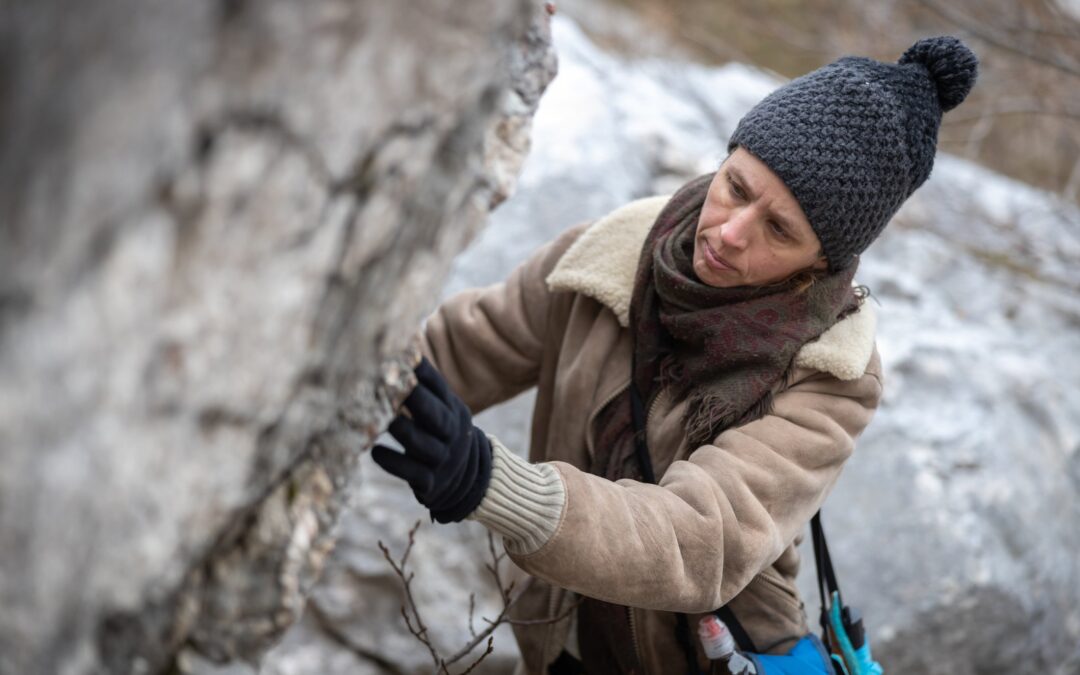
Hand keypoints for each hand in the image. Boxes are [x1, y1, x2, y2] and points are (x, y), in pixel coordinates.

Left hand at [372, 357, 492, 522]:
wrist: (468, 480)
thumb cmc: (441, 435)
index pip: (440, 389)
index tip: (405, 356)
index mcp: (455, 411)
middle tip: (392, 384)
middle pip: (436, 416)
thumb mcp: (443, 412)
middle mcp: (452, 434)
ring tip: (384, 419)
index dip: (424, 374)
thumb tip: (399, 352)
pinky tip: (375, 452)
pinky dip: (393, 462)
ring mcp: (443, 459)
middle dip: (416, 400)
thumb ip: (425, 391)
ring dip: (403, 430)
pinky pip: (412, 472)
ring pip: (422, 444)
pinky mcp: (431, 483)